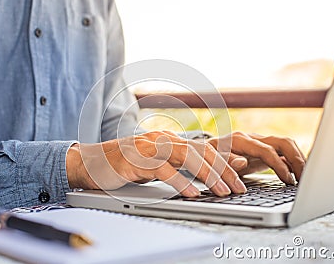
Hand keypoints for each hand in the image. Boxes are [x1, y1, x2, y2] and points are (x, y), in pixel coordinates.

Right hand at [66, 131, 246, 197]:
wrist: (92, 162)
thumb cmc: (125, 165)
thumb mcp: (156, 164)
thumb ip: (177, 166)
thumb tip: (201, 176)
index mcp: (169, 140)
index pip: (204, 148)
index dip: (225, 160)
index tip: (242, 173)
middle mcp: (163, 140)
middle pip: (201, 152)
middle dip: (224, 169)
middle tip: (239, 187)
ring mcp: (150, 148)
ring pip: (187, 157)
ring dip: (208, 175)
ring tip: (222, 191)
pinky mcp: (137, 160)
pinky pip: (163, 170)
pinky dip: (180, 182)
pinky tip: (192, 194)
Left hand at [207, 132, 305, 184]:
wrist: (204, 152)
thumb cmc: (207, 158)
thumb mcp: (211, 161)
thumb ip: (225, 161)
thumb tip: (242, 162)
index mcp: (241, 140)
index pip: (267, 150)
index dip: (279, 165)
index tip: (288, 180)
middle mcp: (252, 138)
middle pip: (282, 142)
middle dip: (297, 159)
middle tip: (305, 178)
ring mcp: (259, 142)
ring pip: (286, 145)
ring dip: (298, 159)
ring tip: (305, 177)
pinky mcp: (262, 150)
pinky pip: (282, 152)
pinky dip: (292, 162)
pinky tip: (298, 174)